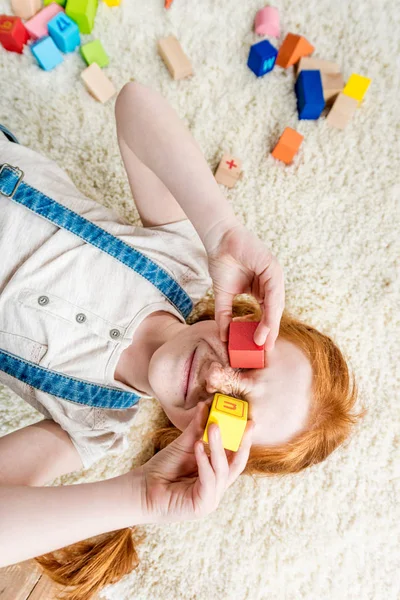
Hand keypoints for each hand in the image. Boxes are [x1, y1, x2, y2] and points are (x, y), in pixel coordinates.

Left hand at [138, 402, 254, 524]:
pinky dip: (205, 461)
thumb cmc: (163, 468)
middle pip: (237, 464)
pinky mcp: (202, 505)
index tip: (250, 421)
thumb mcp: (184, 444)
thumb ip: (196, 428)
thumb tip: (205, 405)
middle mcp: (217, 485)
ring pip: (222, 470)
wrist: (142, 488)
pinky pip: (208, 480)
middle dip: (243, 444)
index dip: (244, 440)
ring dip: (218, 446)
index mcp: (215, 472)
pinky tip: (198, 446)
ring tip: (214, 426)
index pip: (235, 455)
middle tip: (245, 424)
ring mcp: (211, 497)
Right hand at [206, 223, 284, 348]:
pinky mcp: (273, 268)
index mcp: (263, 288)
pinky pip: (274, 293)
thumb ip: (224, 315)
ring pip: (276, 305)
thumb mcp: (223, 295)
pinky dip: (271, 310)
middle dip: (270, 332)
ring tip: (264, 342)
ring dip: (271, 325)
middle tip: (265, 350)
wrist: (218, 240)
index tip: (259, 348)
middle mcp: (271, 283)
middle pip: (274, 312)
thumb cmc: (222, 262)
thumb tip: (223, 337)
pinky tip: (266, 324)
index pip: (266, 313)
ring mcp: (274, 275)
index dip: (263, 330)